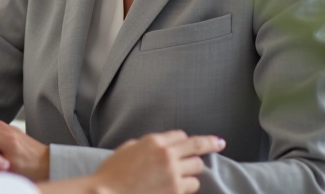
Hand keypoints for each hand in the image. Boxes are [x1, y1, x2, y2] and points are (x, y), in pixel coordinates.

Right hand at [60, 131, 224, 193]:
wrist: (107, 193)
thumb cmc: (111, 173)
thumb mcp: (127, 149)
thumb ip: (145, 144)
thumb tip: (157, 147)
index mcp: (153, 141)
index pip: (181, 135)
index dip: (188, 139)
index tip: (207, 139)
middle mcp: (166, 155)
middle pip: (197, 148)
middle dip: (202, 149)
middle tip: (217, 145)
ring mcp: (173, 174)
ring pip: (197, 169)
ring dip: (192, 171)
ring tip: (185, 175)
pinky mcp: (175, 191)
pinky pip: (192, 186)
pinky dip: (187, 186)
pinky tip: (179, 187)